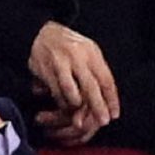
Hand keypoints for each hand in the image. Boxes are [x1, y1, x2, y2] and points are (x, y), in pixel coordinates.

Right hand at [26, 22, 118, 144]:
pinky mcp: (46, 71)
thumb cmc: (68, 46)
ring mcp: (61, 64)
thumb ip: (96, 72)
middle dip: (98, 107)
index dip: (112, 99)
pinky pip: (57, 93)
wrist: (40, 33)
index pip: (106, 79)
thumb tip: (107, 100)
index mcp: (91, 53)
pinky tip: (64, 105)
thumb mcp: (87, 52)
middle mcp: (77, 57)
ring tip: (78, 111)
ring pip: (72, 94)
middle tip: (103, 121)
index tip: (114, 114)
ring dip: (77, 107)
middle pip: (91, 87)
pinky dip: (62, 103)